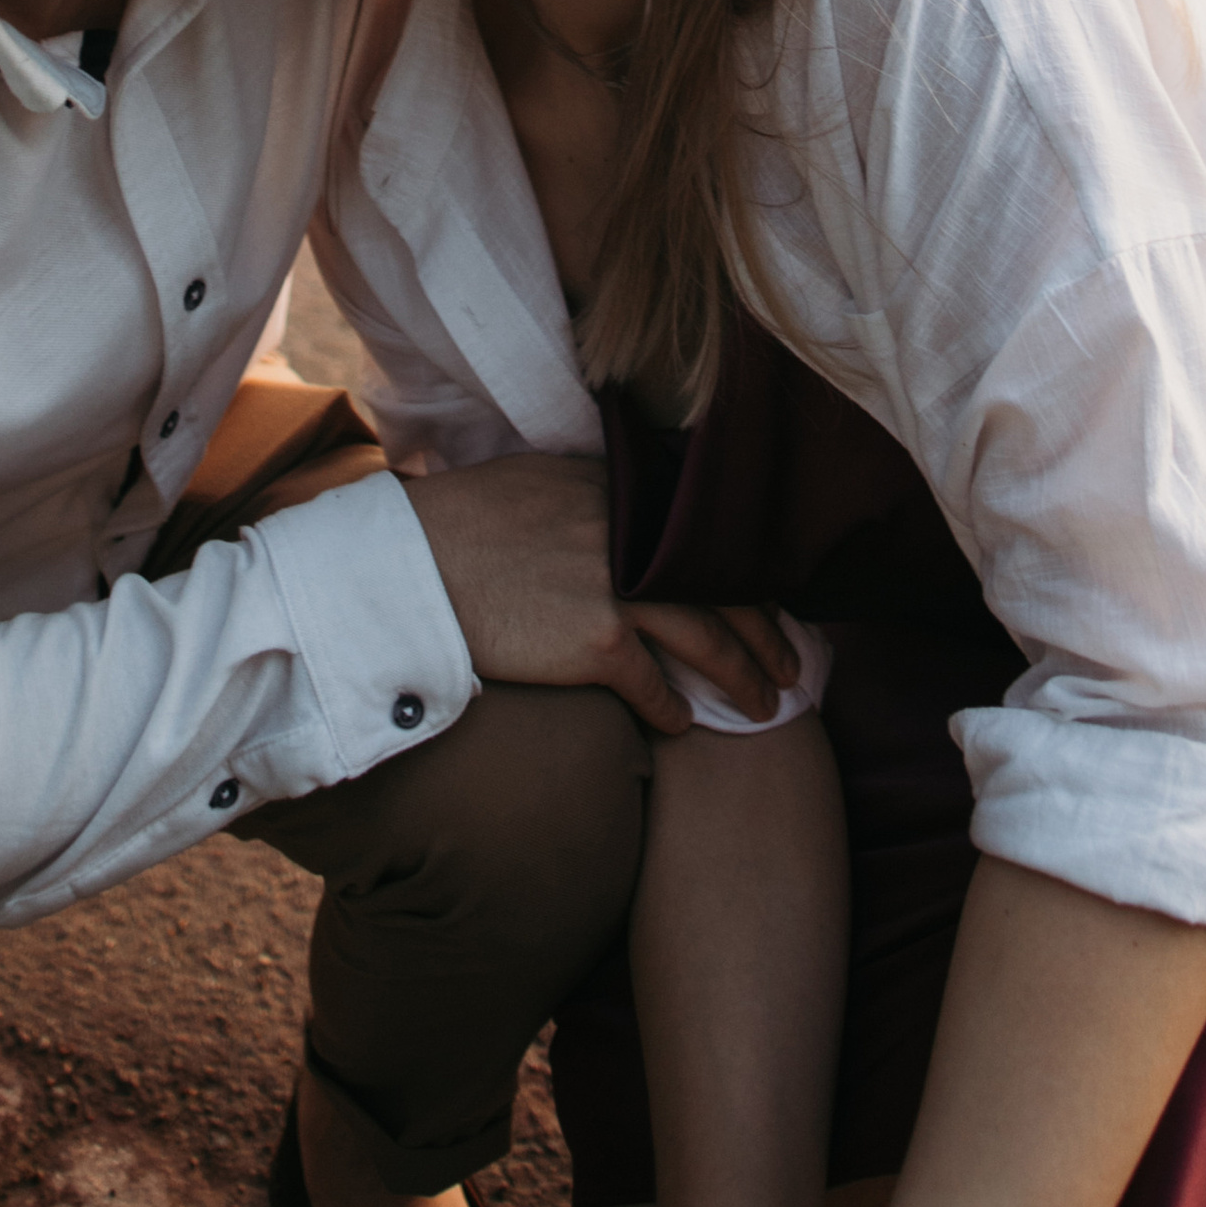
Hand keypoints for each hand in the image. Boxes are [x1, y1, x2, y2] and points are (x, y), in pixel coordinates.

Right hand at [402, 456, 797, 733]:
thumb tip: (623, 514)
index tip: (768, 599)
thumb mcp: (535, 482)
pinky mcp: (596, 642)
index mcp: (618, 491)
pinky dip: (674, 712)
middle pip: (726, 586)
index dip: (744, 573)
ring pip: (708, 639)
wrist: (411, 567)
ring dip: (744, 677)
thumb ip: (591, 495)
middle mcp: (630, 535)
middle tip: (793, 662)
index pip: (704, 536)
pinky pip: (655, 687)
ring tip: (765, 705)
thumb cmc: (459, 526)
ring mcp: (617, 588)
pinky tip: (683, 724)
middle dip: (769, 630)